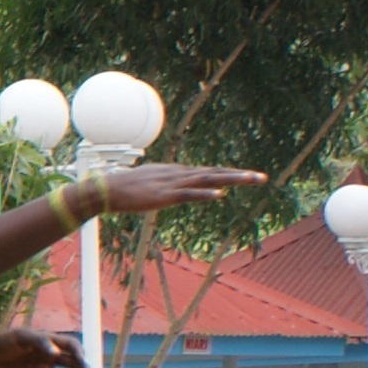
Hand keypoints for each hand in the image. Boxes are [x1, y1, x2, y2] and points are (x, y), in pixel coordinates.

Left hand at [0, 327, 87, 367]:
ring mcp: (43, 367)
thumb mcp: (19, 337)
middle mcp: (49, 354)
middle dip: (82, 367)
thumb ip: (38, 342)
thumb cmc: (1, 343)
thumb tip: (56, 352)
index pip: (71, 344)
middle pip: (72, 360)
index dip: (79, 351)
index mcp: (48, 340)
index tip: (82, 361)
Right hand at [98, 163, 262, 217]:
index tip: (246, 176)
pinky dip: (205, 193)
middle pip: (214, 172)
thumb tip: (171, 190)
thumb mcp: (149, 185)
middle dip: (239, 175)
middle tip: (262, 178)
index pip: (207, 172)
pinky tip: (220, 194)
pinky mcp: (164, 195)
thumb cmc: (123, 189)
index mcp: (175, 172)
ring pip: (208, 179)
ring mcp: (173, 184)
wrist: (105, 189)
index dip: (227, 174)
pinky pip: (188, 194)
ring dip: (232, 179)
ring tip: (252, 180)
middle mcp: (178, 174)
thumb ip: (163, 185)